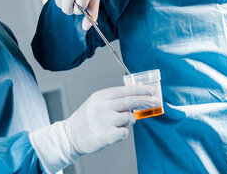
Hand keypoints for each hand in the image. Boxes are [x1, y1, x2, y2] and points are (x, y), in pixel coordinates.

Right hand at [29, 85, 157, 172]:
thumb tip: (136, 98)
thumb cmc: (87, 118)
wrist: (71, 136)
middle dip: (145, 100)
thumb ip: (114, 99)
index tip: (151, 90)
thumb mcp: (97, 102)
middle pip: (130, 101)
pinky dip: (123, 133)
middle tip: (155, 101)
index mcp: (101, 96)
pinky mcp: (106, 135)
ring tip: (120, 122)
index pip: (125, 90)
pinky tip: (114, 132)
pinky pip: (125, 132)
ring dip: (129, 120)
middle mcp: (103, 106)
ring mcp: (104, 121)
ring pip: (129, 117)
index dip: (140, 90)